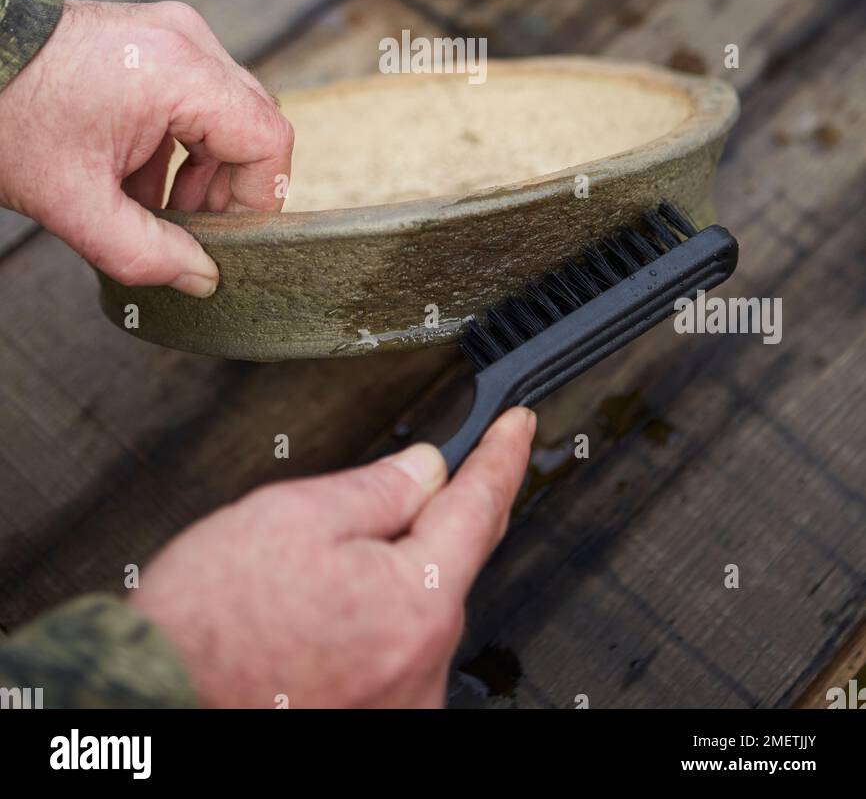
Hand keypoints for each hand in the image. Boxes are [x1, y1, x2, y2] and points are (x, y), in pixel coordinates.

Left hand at [0, 0, 292, 294]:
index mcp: (178, 72)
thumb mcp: (73, 203)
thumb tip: (202, 278)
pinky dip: (179, 141)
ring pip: (225, 111)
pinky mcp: (151, 38)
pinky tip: (137, 177)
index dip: (257, 197)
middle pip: (251, 123)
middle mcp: (186, 41)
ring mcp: (170, 32)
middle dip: (227, 186)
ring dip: (202, 167)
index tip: (226, 237)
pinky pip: (195, 94)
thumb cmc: (6, 118)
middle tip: (188, 231)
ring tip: (155, 208)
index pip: (267, 138)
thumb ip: (146, 252)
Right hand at [135, 407, 535, 707]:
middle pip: (444, 566)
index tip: (518, 427)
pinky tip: (309, 623)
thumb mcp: (291, 517)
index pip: (479, 507)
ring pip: (413, 612)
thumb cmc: (206, 625)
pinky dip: (364, 626)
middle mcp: (421, 665)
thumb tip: (427, 468)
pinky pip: (389, 655)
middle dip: (411, 525)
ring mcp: (401, 705)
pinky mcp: (375, 726)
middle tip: (337, 520)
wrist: (152, 701)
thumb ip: (376, 489)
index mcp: (414, 603)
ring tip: (295, 586)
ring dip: (379, 583)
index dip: (500, 458)